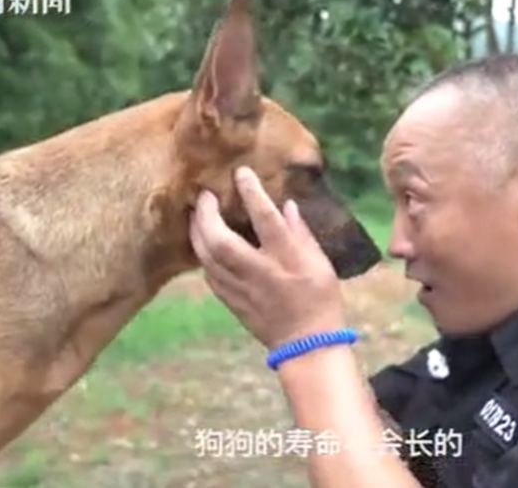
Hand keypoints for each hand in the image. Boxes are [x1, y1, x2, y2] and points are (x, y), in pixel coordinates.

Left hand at [189, 166, 345, 348]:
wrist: (307, 344)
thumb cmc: (320, 299)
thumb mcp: (321, 263)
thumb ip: (302, 233)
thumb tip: (287, 205)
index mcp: (286, 260)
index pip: (266, 220)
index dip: (252, 193)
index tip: (241, 172)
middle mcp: (259, 272)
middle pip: (221, 241)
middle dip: (207, 215)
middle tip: (203, 195)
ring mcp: (242, 290)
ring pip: (208, 258)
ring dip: (198, 233)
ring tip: (195, 214)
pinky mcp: (232, 303)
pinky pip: (209, 275)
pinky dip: (203, 255)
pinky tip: (202, 244)